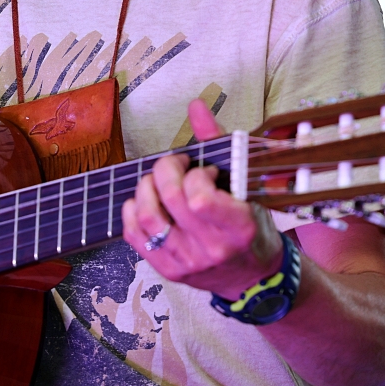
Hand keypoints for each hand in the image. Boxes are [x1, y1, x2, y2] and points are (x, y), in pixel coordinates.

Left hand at [121, 99, 283, 297]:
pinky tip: (147, 200)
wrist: (252, 278)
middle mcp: (211, 248)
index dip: (194, 175)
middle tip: (176, 165)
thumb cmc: (251, 228)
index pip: (199, 199)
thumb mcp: (246, 186)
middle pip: (169, 199)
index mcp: (237, 227)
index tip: (204, 171)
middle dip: (166, 169)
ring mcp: (186, 262)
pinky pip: (134, 235)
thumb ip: (218, 144)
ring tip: (158, 182)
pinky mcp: (168, 269)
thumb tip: (196, 107)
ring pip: (147, 216)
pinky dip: (132, 210)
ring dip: (145, 188)